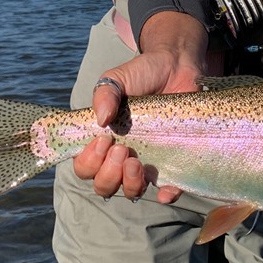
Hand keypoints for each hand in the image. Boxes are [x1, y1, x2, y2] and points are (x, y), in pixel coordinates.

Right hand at [71, 12, 206, 203]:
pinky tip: (165, 190)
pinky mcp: (172, 163)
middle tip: (121, 148)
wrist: (177, 67)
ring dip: (130, 184)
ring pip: (131, 192)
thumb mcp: (117, 79)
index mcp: (103, 140)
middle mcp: (121, 157)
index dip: (89, 161)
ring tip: (136, 162)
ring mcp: (146, 162)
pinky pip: (168, 189)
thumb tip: (101, 120)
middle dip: (108, 173)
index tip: (104, 139)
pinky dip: (165, 195)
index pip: (85, 166)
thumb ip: (104, 94)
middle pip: (104, 186)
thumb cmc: (142, 74)